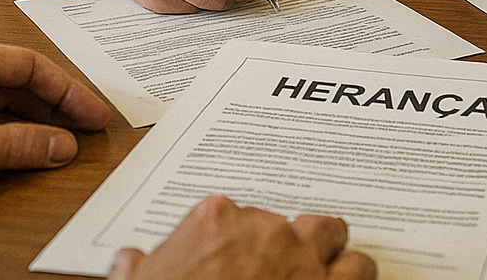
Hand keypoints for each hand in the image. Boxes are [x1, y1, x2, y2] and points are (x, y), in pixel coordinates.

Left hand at [0, 36, 109, 194]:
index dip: (67, 92)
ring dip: (31, 125)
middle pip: (18, 86)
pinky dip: (6, 137)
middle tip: (86, 131)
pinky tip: (20, 152)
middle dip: (54, 108)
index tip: (93, 116)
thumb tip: (60, 146)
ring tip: (60, 144)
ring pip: (0, 106)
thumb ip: (11, 145)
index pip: (30, 67)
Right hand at [109, 195, 374, 279]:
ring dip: (325, 248)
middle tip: (268, 270)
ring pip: (328, 232)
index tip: (229, 257)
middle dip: (279, 241)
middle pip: (281, 220)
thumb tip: (128, 262)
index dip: (232, 239)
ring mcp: (299, 255)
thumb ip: (138, 268)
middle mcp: (262, 228)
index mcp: (213, 220)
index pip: (230, 213)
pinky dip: (354, 274)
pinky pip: (359, 267)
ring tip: (318, 265)